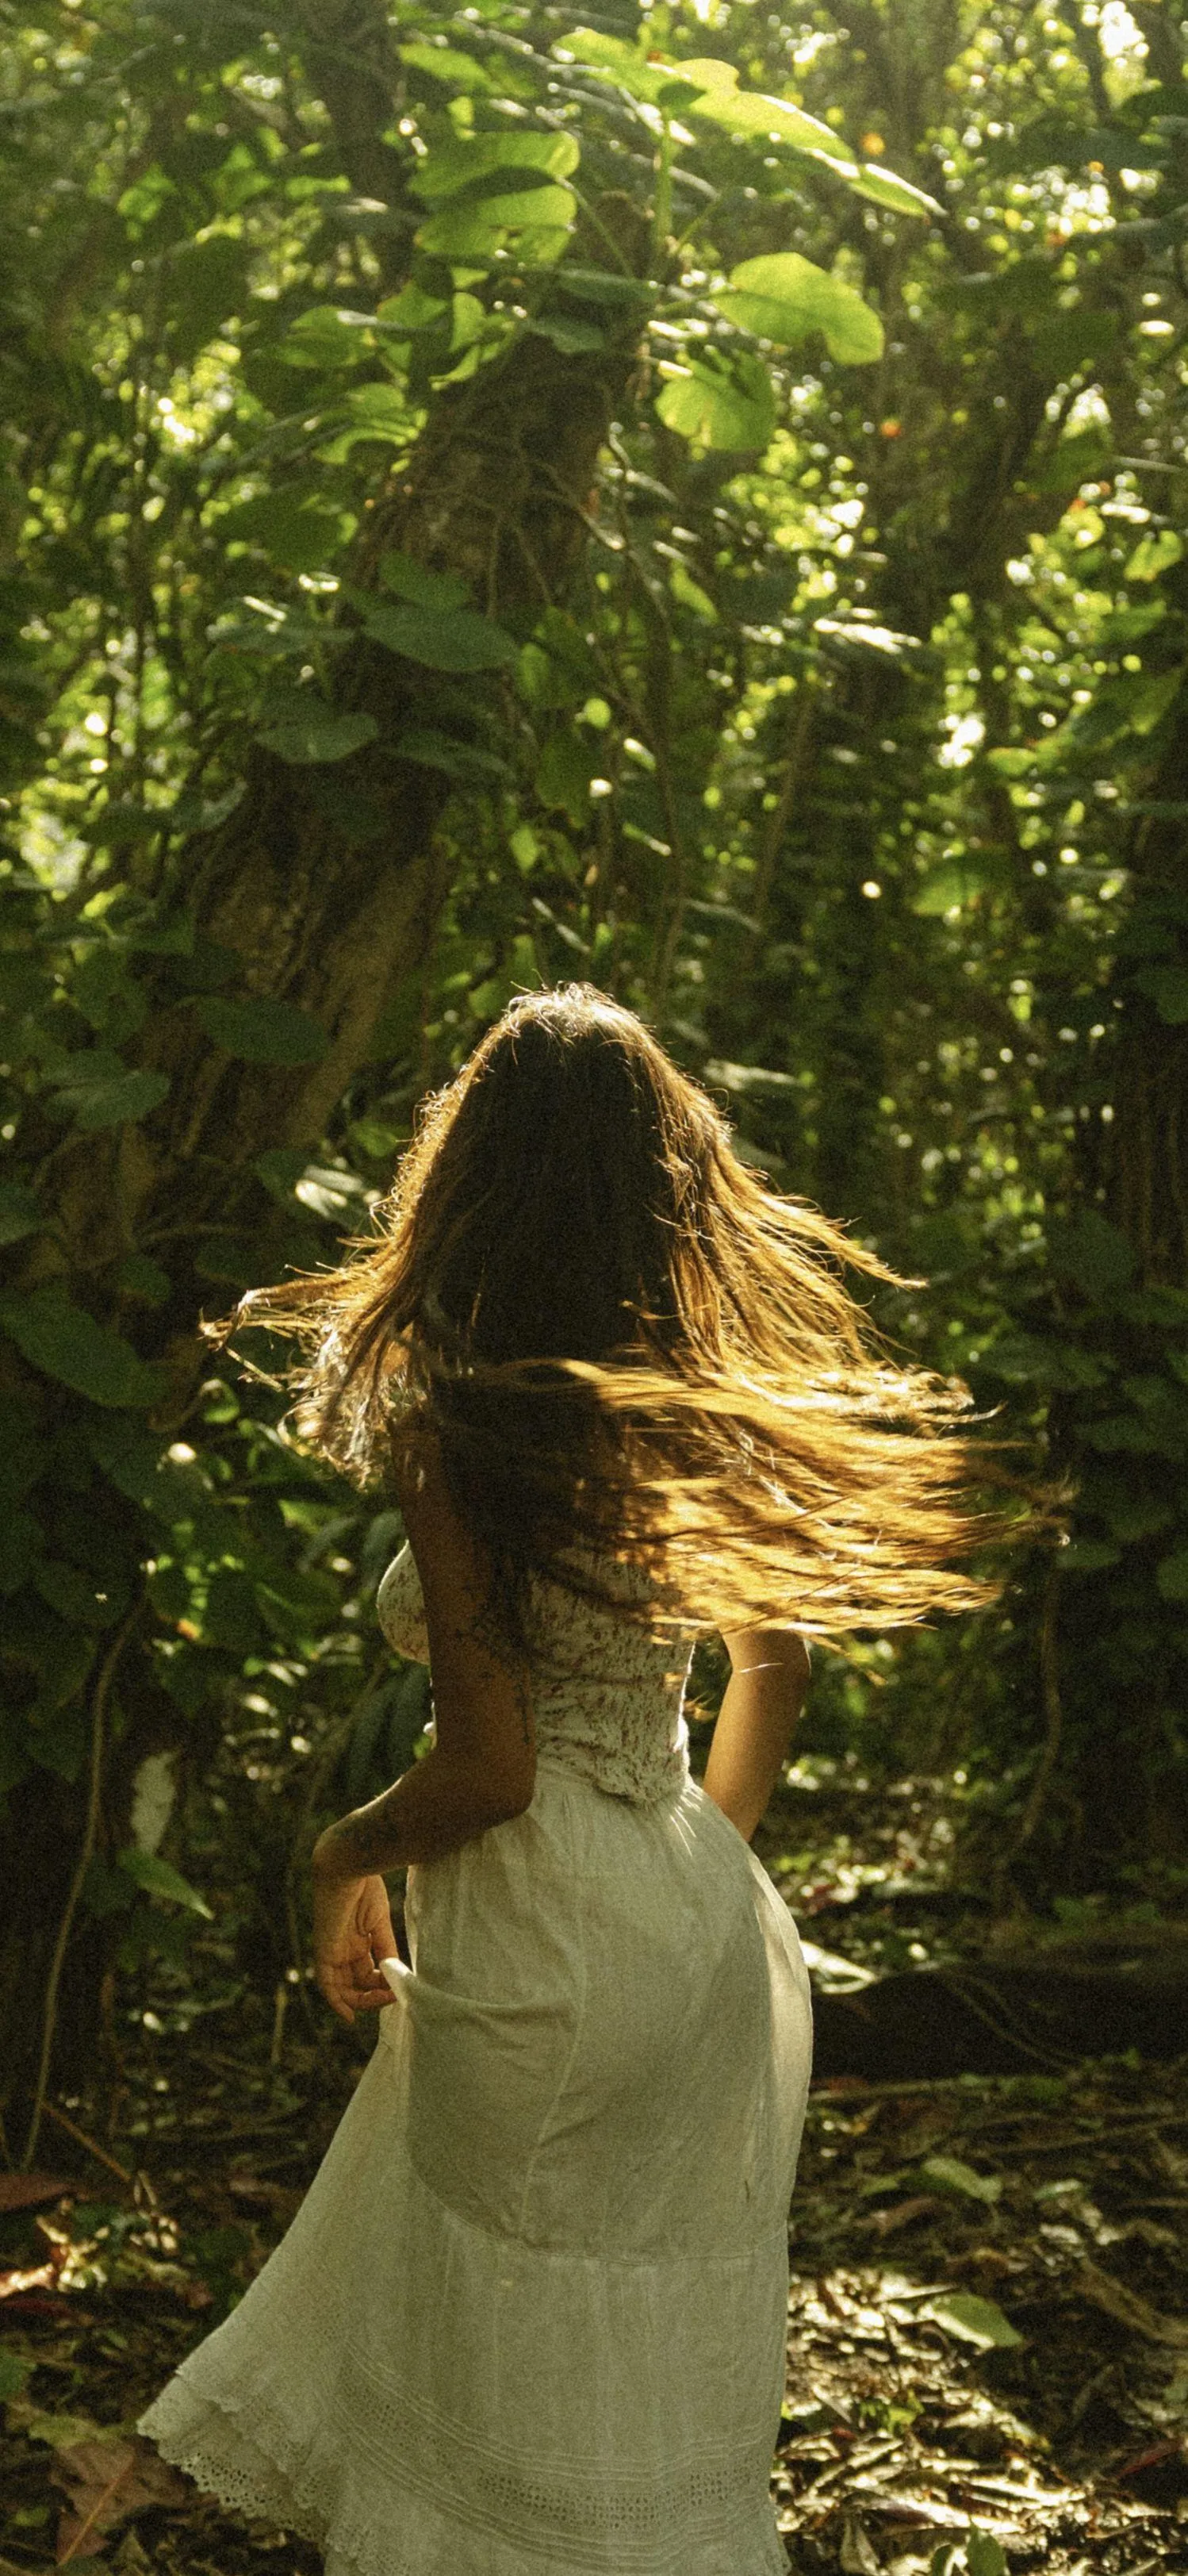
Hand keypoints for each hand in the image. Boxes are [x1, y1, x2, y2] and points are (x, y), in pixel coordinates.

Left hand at [311, 1854, 397, 2024]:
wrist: (348, 1865)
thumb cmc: (365, 1886)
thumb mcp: (379, 1922)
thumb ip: (385, 1948)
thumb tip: (396, 1973)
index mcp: (357, 1938)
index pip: (367, 1971)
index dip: (380, 1986)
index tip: (397, 1993)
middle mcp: (343, 1948)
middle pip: (356, 1983)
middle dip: (374, 1995)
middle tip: (393, 1997)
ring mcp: (332, 1950)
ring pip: (343, 1988)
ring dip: (362, 2000)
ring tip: (384, 1999)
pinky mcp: (324, 1950)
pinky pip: (327, 1984)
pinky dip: (336, 2002)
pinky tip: (350, 2015)